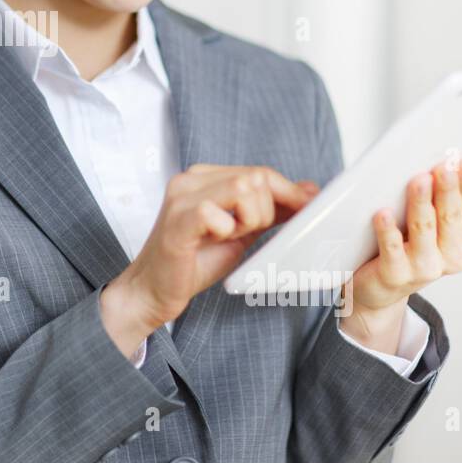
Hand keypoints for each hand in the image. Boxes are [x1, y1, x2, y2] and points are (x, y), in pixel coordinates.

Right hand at [101, 164, 319, 354]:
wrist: (153, 290)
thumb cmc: (194, 261)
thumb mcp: (240, 231)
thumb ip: (269, 209)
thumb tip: (308, 190)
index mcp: (204, 177)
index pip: (258, 172)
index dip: (288, 192)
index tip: (307, 209)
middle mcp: (190, 179)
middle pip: (256, 178)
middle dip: (265, 212)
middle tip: (244, 234)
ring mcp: (181, 198)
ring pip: (243, 188)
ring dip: (248, 220)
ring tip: (227, 237)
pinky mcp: (178, 220)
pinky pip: (218, 213)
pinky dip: (226, 230)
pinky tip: (212, 240)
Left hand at [338, 157, 461, 348]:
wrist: (378, 289)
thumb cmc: (402, 249)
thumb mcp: (425, 225)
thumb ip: (431, 199)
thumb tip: (431, 165)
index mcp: (461, 238)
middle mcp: (448, 256)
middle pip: (449, 216)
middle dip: (447, 189)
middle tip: (444, 166)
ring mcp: (423, 268)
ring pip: (424, 230)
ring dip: (421, 204)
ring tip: (418, 181)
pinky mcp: (395, 276)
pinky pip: (392, 250)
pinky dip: (388, 231)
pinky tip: (383, 214)